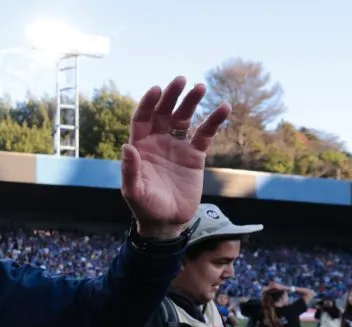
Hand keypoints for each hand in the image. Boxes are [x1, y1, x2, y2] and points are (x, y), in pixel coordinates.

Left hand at [121, 76, 231, 239]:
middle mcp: (157, 142)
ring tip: (200, 88)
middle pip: (163, 112)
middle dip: (171, 96)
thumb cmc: (146, 207)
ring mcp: (177, 146)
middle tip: (181, 80)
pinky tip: (224, 108)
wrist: (167, 222)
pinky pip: (205, 134)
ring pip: (184, 118)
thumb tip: (127, 146)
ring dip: (191, 102)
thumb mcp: (134, 191)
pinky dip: (213, 120)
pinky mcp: (195, 155)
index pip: (142, 118)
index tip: (157, 90)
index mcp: (140, 147)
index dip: (148, 103)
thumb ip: (130, 170)